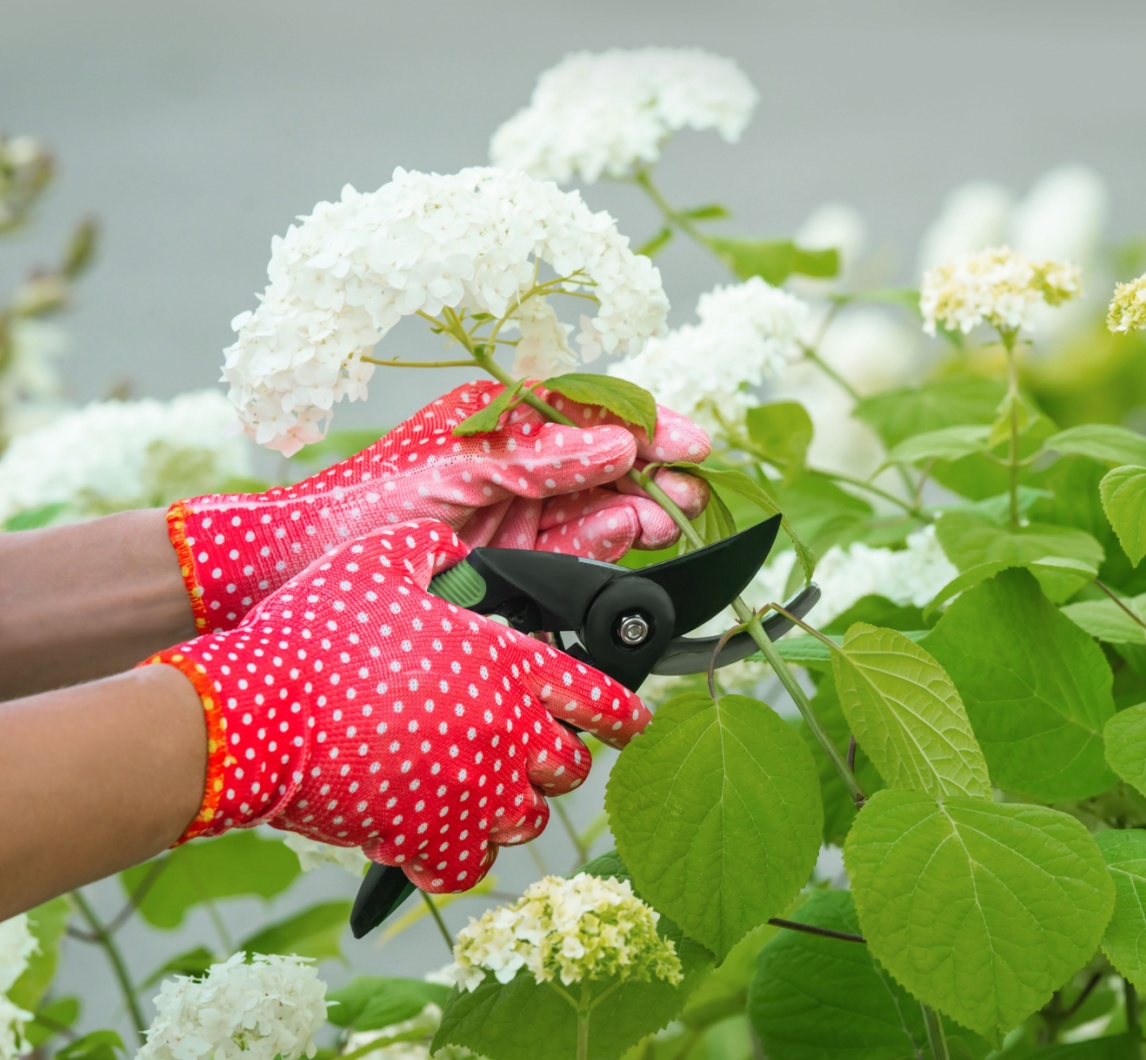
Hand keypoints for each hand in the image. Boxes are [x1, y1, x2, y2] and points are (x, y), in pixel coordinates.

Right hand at [142, 520, 650, 891]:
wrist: (250, 715)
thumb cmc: (313, 635)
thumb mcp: (377, 561)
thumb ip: (431, 551)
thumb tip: (452, 548)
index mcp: (504, 665)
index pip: (599, 696)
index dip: (623, 714)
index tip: (628, 723)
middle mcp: (504, 733)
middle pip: (570, 767)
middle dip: (558, 760)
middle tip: (529, 752)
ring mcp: (471, 794)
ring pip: (527, 820)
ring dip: (511, 807)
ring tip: (477, 791)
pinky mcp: (426, 841)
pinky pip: (470, 866)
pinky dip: (460, 856)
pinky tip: (436, 834)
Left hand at [169, 380, 710, 630]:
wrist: (302, 570)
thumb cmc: (362, 505)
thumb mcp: (456, 472)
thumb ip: (541, 460)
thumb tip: (618, 447)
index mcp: (502, 418)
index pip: (595, 413)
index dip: (648, 426)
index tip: (691, 444)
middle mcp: (520, 460)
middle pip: (609, 462)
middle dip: (654, 473)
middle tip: (689, 492)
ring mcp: (521, 510)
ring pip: (602, 508)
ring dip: (638, 511)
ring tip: (664, 517)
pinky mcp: (518, 558)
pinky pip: (578, 549)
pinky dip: (605, 545)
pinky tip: (623, 537)